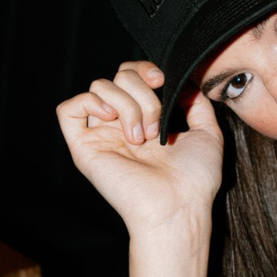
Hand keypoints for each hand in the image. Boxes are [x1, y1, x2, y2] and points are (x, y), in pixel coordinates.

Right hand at [57, 61, 223, 233]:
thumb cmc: (195, 179)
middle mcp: (121, 125)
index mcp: (145, 120)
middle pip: (118, 76)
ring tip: (141, 136)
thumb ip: (196, 103)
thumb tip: (183, 80)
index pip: (133, 76)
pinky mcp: (83, 148)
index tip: (163, 82)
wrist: (180, 206)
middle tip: (154, 125)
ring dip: (127, 104)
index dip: (145, 70)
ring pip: (98, 87)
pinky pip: (68, 109)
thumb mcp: (207, 133)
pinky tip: (112, 118)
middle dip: (142, 92)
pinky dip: (90, 103)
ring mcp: (101, 135)